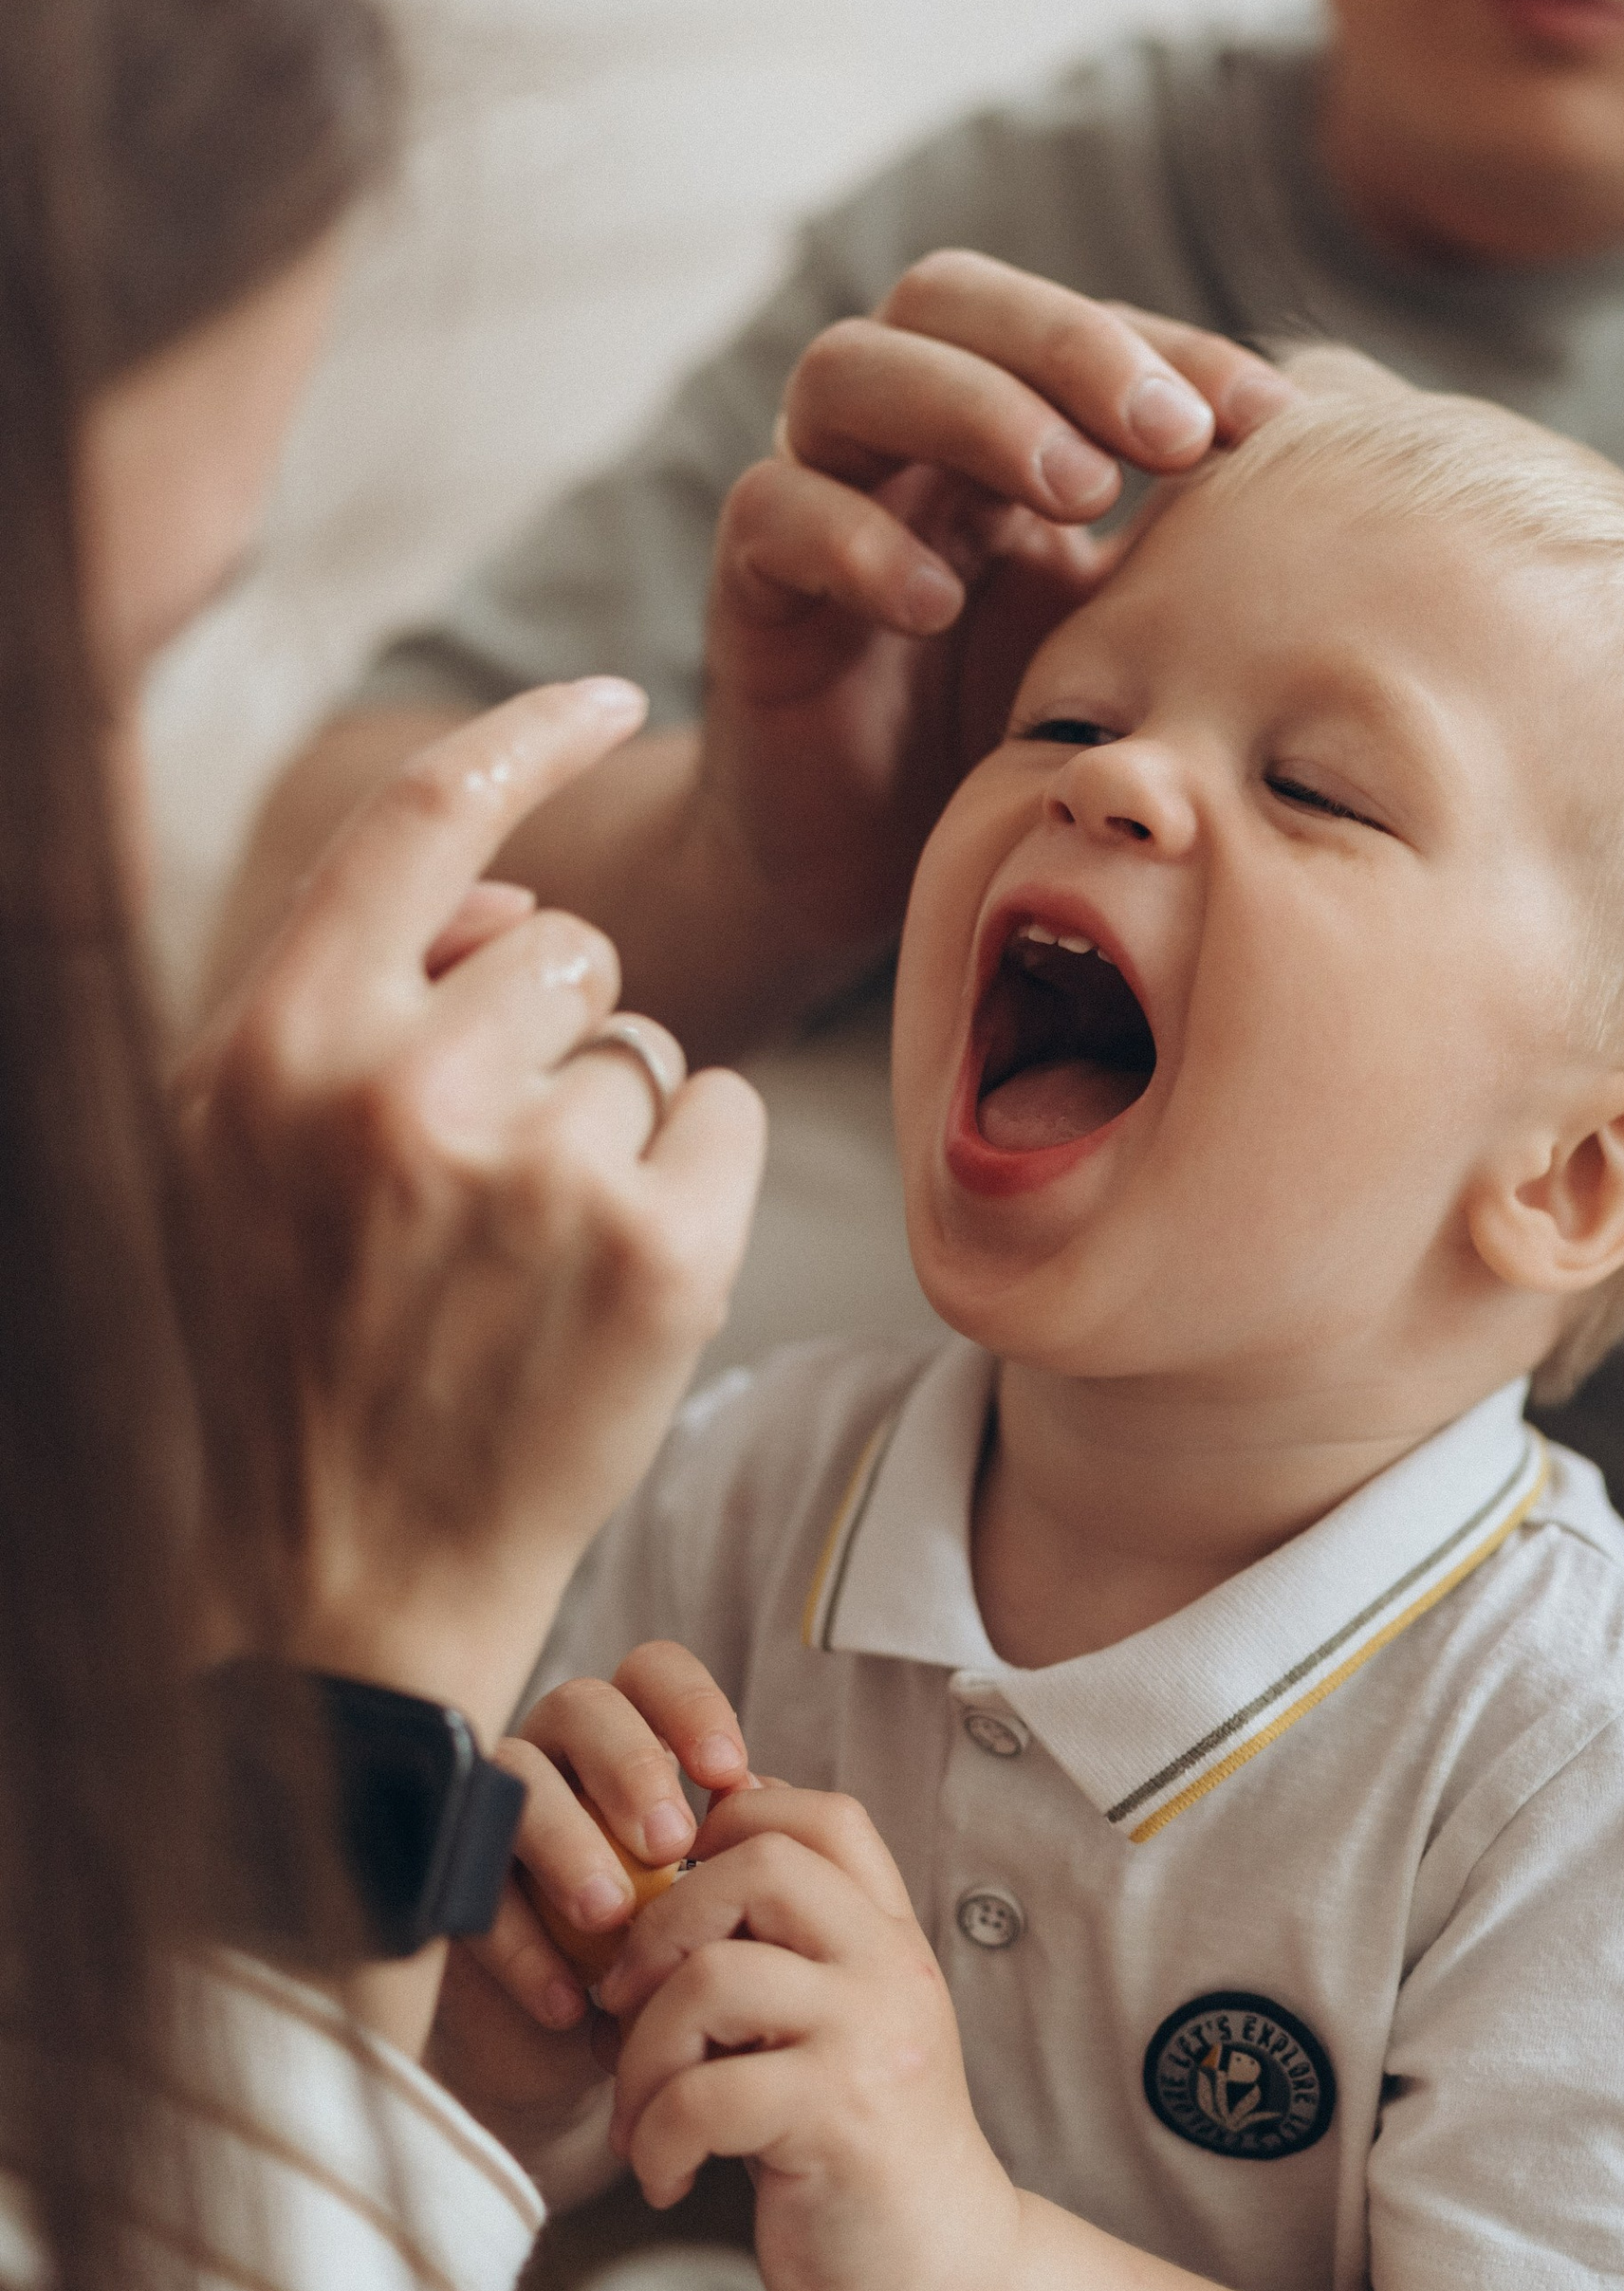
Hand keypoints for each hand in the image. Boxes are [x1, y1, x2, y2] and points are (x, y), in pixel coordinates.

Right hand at [178, 685, 767, 1742]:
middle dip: (550, 1033)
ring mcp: (540, 1173)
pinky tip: (611, 1272)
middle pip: (567, 952)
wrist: (330, 1601)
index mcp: (277, 1045)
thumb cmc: (275, 1362)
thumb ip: (347, 999)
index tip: (613, 689)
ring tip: (520, 1258)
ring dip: (609, 1122)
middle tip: (483, 1178)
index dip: (530, 733)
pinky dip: (691, 1171)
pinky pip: (722, 1111)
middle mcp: (403, 1089)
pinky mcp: (659, 1256)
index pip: (423, 819)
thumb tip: (508, 901)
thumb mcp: (235, 1157)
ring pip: (644, 1045)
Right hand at [428, 1640, 750, 2153]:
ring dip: (566, 1843)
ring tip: (611, 1916)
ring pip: (513, 1776)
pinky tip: (569, 2000)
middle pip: (580, 1705)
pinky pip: (468, 1887)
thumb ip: (736, 1841)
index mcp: (627, 1734)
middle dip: (629, 1765)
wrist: (580, 2047)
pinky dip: (522, 1948)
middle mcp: (555, 1751)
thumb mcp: (708, 1896)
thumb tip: (767, 1798)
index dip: (689, 1705)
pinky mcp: (444, 1881)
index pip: (651, 1672)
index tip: (728, 1774)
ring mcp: (491, 1807)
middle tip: (670, 1842)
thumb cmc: (661, 1949)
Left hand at [599, 1779, 1016, 2290]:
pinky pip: (702, 2096)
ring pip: (712, 1980)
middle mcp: (890, 1969)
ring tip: (637, 2118)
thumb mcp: (839, 2026)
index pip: (819, 1816)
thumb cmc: (860, 2151)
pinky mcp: (838, 2121)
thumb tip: (680, 1866)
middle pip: (756, 1867)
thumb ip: (784, 1953)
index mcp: (888, 1937)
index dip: (731, 1823)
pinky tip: (664, 2175)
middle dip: (657, 1929)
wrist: (940, 2275)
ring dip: (639, 2054)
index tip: (674, 1903)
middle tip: (622, 2006)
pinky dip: (654, 2139)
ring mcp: (870, 2038)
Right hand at [687, 255, 1294, 991]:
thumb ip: (1204, 571)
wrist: (874, 871)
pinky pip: (774, 513)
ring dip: (972, 410)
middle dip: (1069, 346)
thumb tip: (1374, 522)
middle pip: (948, 296)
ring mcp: (816, 495)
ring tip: (1076, 492)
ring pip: (849, 372)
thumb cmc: (1014, 744)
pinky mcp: (750, 588)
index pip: (1083, 325)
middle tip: (1171, 436)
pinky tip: (938, 604)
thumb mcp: (1130, 646)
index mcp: (1001, 427)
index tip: (1278, 422)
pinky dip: (857, 540)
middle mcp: (901, 437)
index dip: (1180, 350)